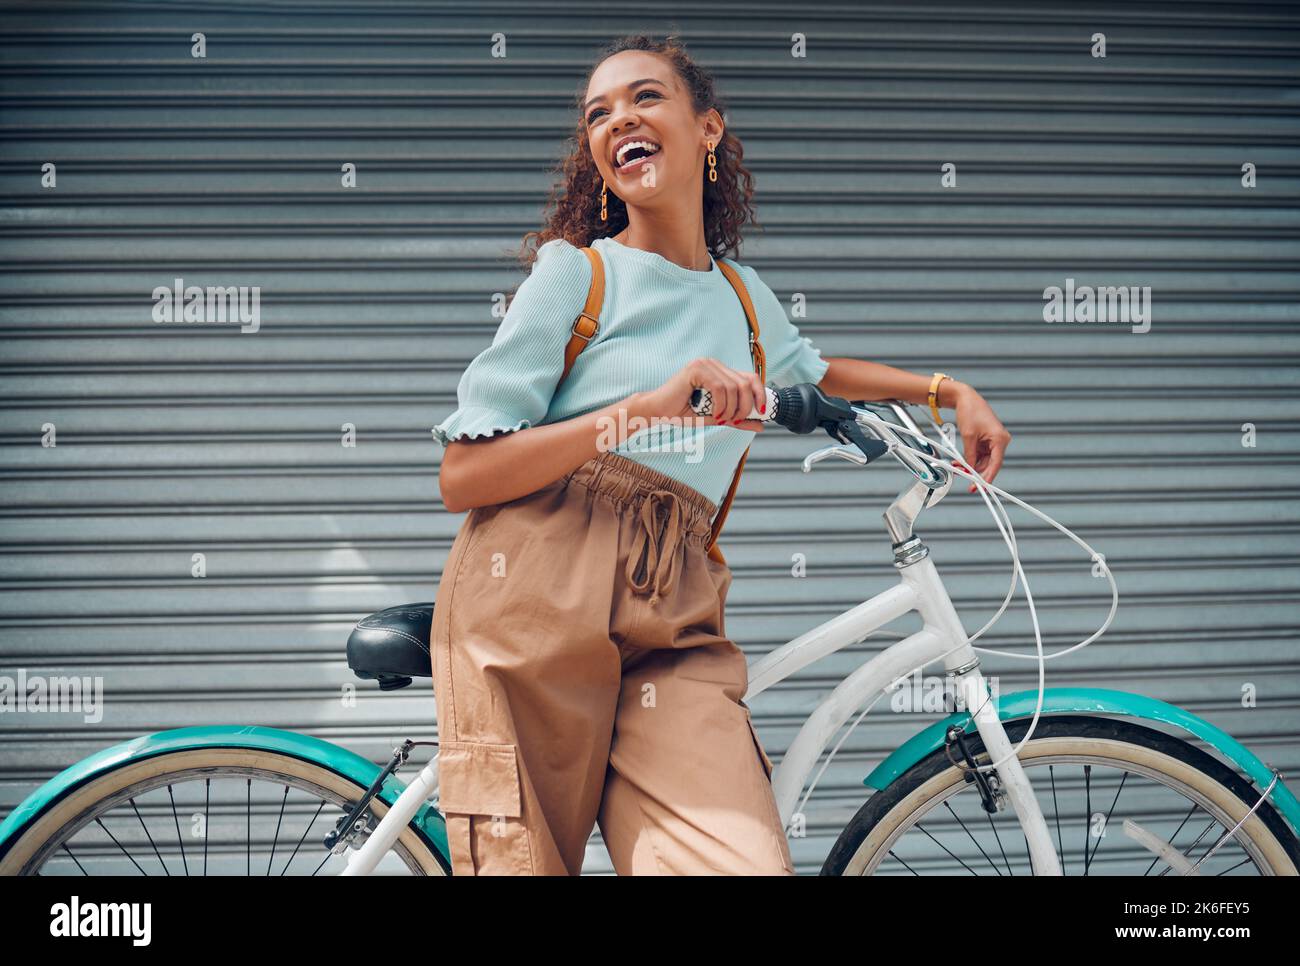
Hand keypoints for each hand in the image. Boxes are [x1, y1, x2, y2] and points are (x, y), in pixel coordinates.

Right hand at [639, 358, 765, 431]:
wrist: (658, 412)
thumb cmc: (683, 413)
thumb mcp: (717, 417)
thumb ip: (738, 419)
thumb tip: (761, 425)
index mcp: (720, 371)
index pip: (750, 378)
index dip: (759, 394)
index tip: (761, 413)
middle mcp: (714, 364)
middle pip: (745, 383)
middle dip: (745, 406)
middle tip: (736, 420)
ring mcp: (705, 364)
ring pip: (733, 387)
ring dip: (731, 408)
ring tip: (721, 418)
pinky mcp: (696, 369)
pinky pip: (719, 387)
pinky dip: (721, 404)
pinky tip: (714, 413)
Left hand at [951, 387, 1010, 491]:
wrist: (965, 398)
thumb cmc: (970, 412)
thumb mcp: (968, 436)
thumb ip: (970, 455)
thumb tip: (969, 470)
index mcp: (1000, 439)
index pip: (996, 464)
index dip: (988, 477)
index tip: (982, 487)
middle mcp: (1000, 441)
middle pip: (989, 464)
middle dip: (976, 472)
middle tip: (965, 481)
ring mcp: (993, 441)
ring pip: (983, 461)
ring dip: (970, 466)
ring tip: (957, 469)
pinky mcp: (986, 441)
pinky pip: (979, 455)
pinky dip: (970, 459)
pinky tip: (960, 464)